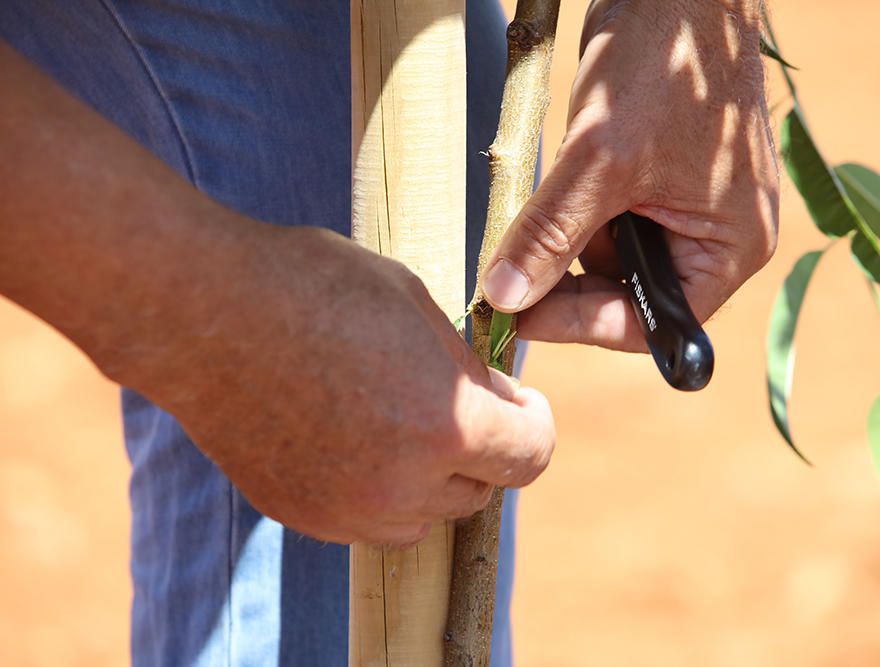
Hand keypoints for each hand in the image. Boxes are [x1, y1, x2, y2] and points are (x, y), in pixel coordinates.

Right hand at [124, 224, 555, 546]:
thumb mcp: (413, 304)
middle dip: (482, 448)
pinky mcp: (303, 514)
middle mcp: (403, 484)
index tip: (517, 402)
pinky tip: (350, 435)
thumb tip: (493, 400)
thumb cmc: (311, 284)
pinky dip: (377, 490)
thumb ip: (464, 367)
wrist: (199, 310)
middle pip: (480, 490)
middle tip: (452, 402)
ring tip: (398, 419)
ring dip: (430, 478)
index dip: (533, 423)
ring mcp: (348, 509)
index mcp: (446, 425)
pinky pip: (367, 520)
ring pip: (425, 516)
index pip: (531, 455)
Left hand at [482, 0, 778, 348]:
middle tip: (509, 275)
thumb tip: (504, 295)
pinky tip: (560, 186)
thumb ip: (551, 234)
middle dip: (569, 284)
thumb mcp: (600, 159)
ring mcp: (689, 211)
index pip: (648, 323)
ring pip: (611, 258)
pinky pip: (610, 222)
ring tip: (540, 212)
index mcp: (730, 248)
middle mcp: (717, 240)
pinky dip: (576, 215)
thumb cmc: (666, 64)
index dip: (578, 324)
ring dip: (568, 245)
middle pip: (628, 295)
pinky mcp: (661, 184)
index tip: (516, 315)